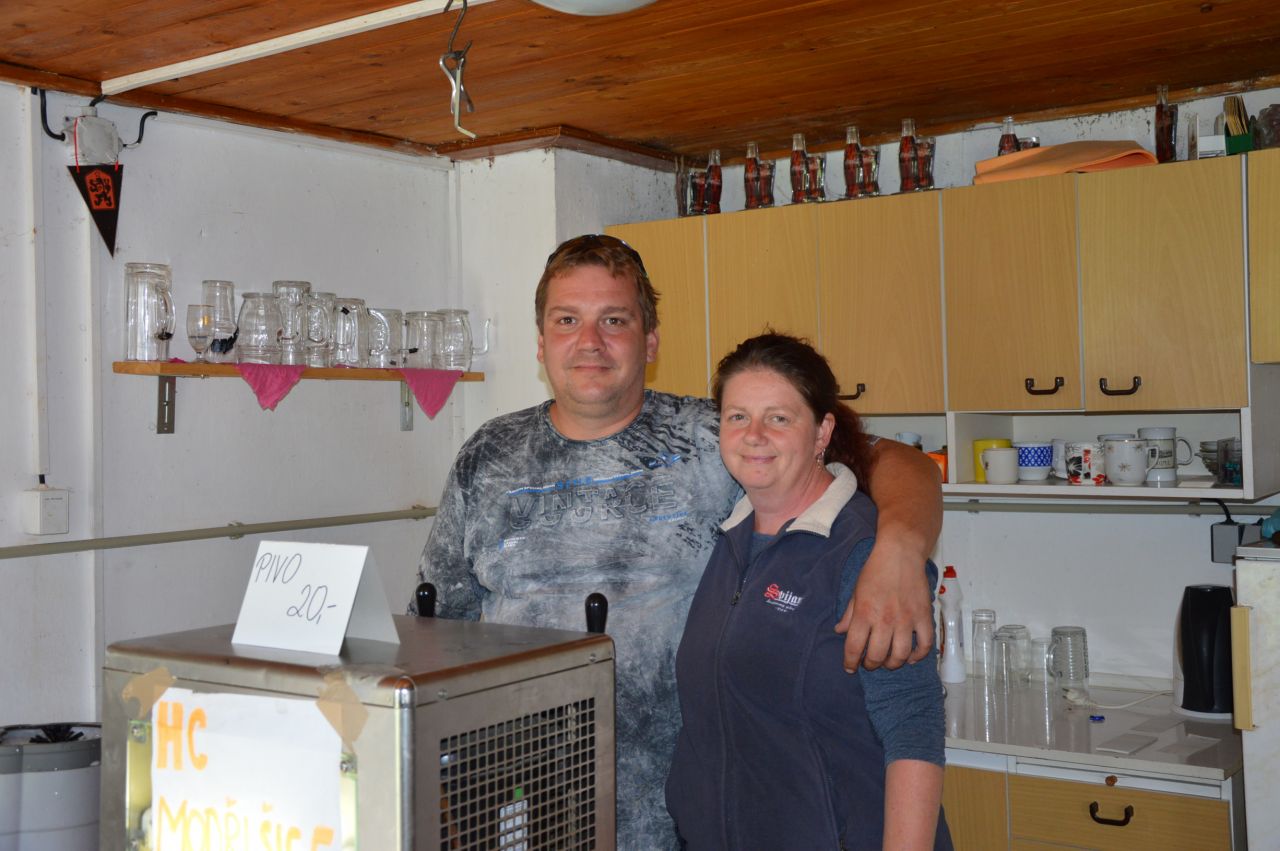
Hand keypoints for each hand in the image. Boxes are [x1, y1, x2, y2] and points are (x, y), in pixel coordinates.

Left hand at [835, 537, 934, 670]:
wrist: (900, 553)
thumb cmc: (876, 570)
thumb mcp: (856, 592)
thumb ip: (848, 614)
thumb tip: (839, 631)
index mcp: (865, 613)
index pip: (854, 647)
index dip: (850, 662)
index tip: (850, 667)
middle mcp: (885, 619)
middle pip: (877, 656)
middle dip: (871, 665)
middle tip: (869, 663)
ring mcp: (906, 619)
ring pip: (900, 655)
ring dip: (892, 663)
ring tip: (888, 661)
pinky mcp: (923, 617)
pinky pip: (925, 645)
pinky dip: (918, 656)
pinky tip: (910, 657)